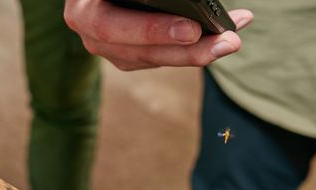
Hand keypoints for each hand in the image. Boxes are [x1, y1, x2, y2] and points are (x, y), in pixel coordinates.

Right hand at [64, 0, 253, 69]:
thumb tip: (182, 2)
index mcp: (84, 10)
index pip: (112, 26)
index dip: (151, 30)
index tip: (191, 28)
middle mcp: (90, 34)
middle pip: (139, 52)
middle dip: (186, 51)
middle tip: (226, 43)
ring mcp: (108, 48)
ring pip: (153, 59)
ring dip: (196, 52)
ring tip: (231, 39)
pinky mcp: (127, 54)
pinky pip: (161, 56)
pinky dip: (192, 48)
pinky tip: (221, 37)